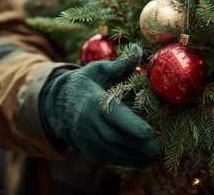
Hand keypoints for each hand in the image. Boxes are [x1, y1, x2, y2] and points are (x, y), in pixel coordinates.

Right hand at [39, 45, 157, 168]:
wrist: (56, 103)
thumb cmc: (84, 83)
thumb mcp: (98, 70)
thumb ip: (120, 65)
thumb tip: (138, 50)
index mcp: (92, 101)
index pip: (113, 117)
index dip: (132, 127)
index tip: (150, 134)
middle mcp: (87, 123)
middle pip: (114, 139)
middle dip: (137, 146)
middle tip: (157, 149)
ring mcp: (85, 139)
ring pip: (111, 153)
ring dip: (133, 158)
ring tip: (153, 158)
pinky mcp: (86, 150)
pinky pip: (107, 159)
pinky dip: (125, 162)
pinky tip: (141, 161)